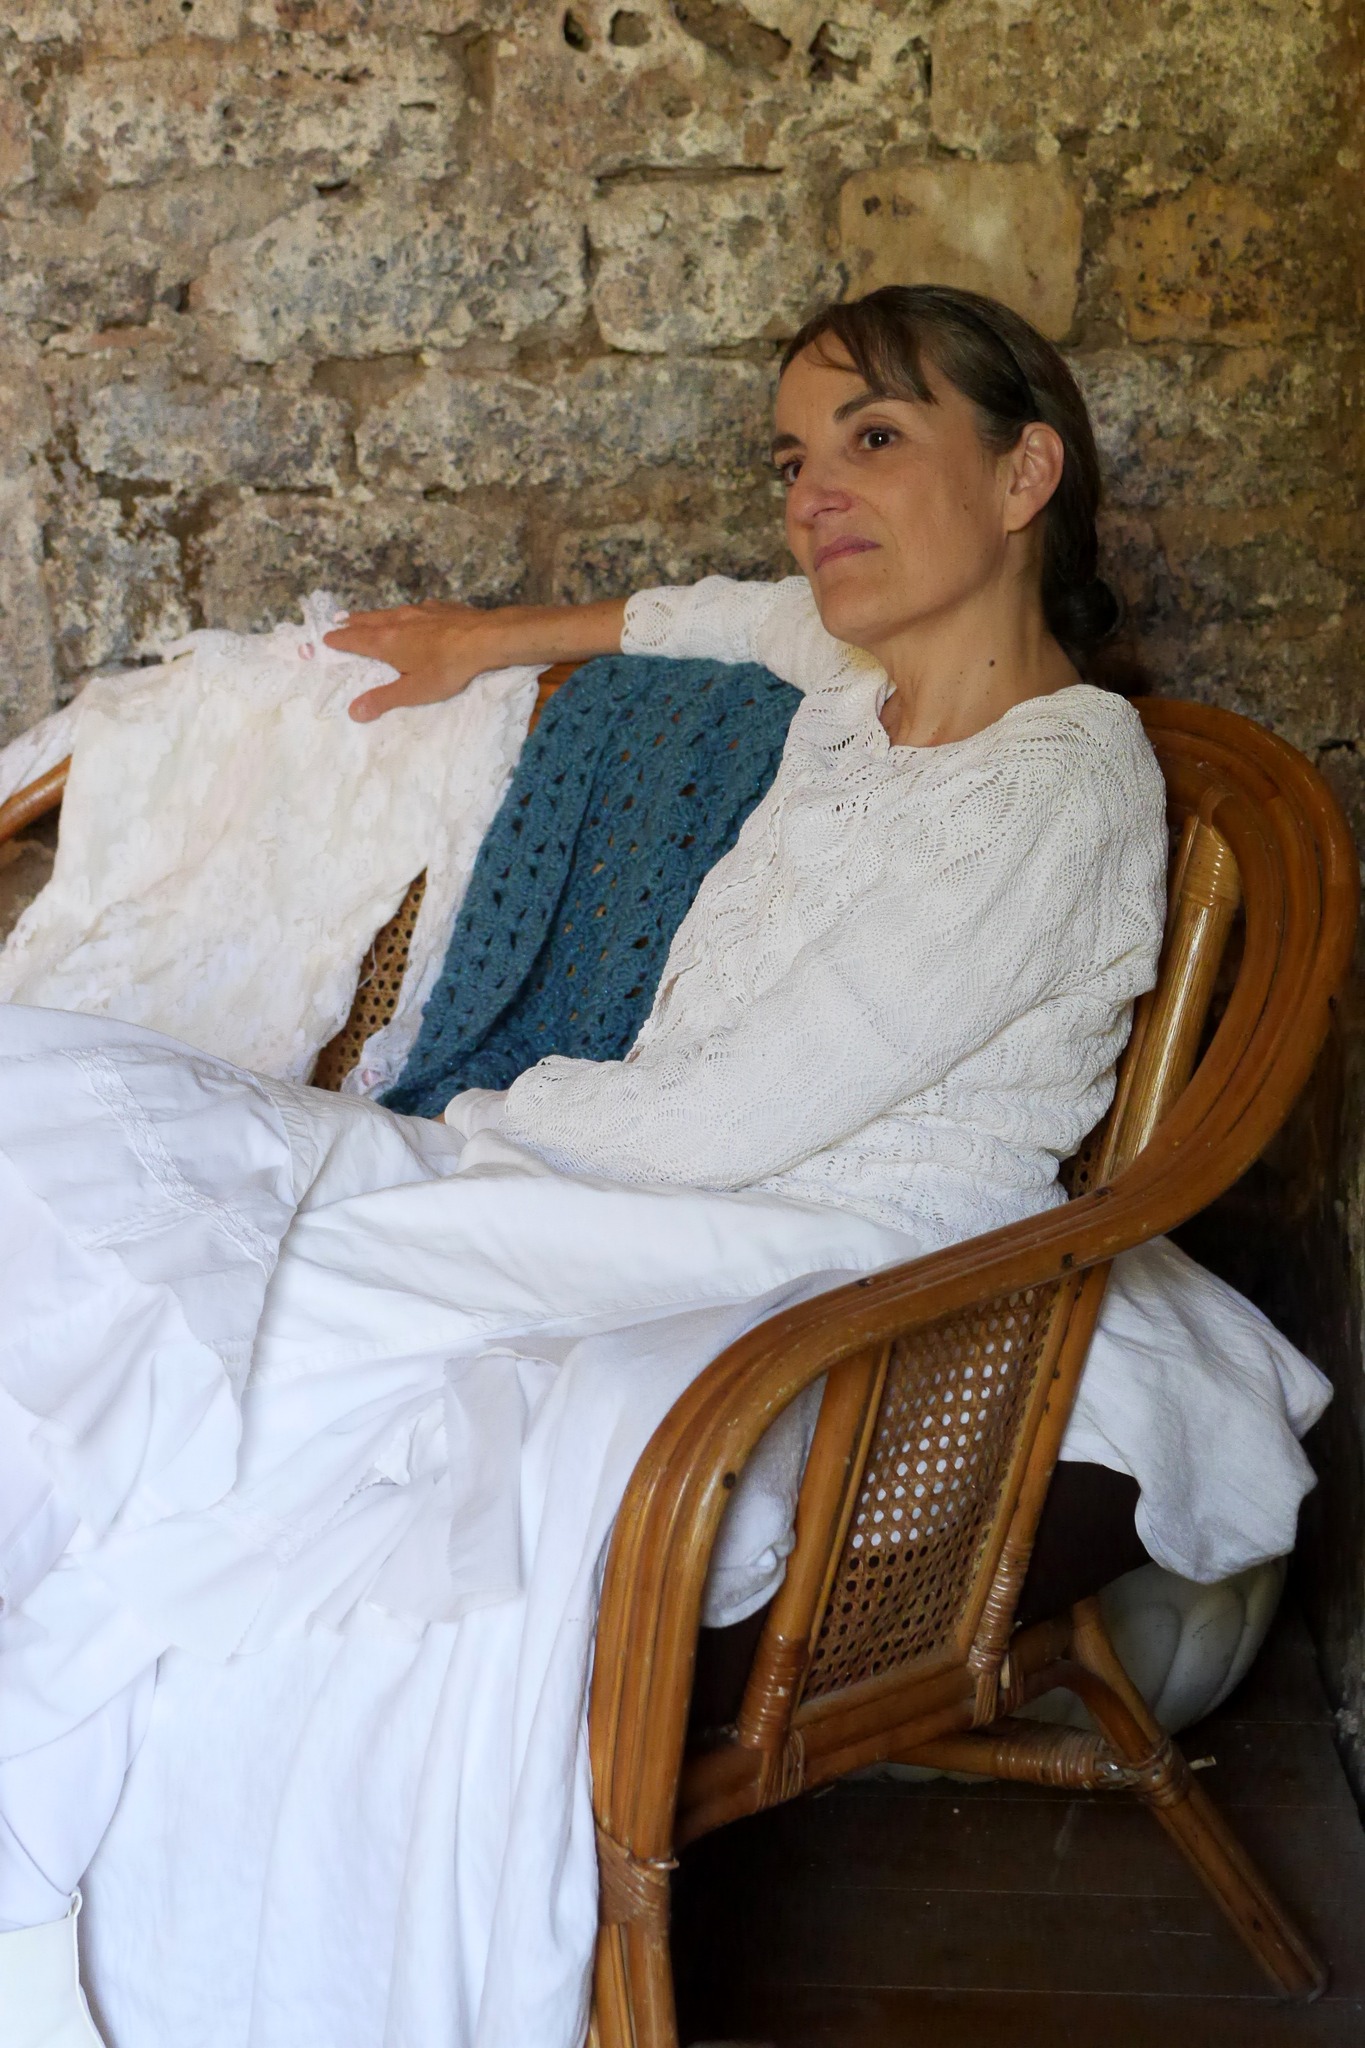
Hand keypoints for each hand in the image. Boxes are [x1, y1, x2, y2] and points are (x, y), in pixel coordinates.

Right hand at [324, 601, 501, 722]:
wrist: (486, 638)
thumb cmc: (447, 667)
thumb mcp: (414, 691)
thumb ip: (384, 700)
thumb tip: (353, 711)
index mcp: (386, 641)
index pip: (354, 639)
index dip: (339, 640)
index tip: (326, 638)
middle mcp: (397, 621)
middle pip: (368, 620)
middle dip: (352, 622)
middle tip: (340, 620)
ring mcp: (419, 611)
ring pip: (390, 612)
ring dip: (375, 616)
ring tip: (368, 618)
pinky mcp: (440, 607)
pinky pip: (415, 610)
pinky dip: (405, 614)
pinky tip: (414, 616)